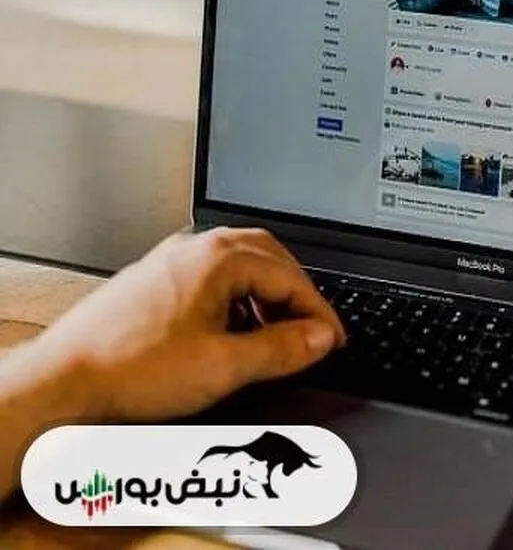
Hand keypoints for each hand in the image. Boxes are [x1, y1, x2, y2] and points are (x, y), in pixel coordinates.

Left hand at [30, 228, 345, 421]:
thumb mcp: (224, 367)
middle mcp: (196, 248)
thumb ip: (282, 349)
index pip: (292, 277)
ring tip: (276, 332)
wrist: (63, 381)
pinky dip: (236, 296)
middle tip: (313, 329)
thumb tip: (320, 337)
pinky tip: (232, 329)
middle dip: (297, 294)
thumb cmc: (131, 370)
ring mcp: (172, 260)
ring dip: (267, 293)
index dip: (319, 313)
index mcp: (219, 258)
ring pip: (240, 263)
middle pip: (270, 257)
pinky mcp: (154, 279)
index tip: (332, 339)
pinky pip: (212, 274)